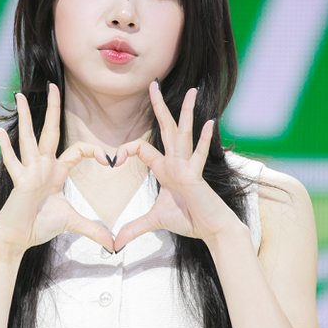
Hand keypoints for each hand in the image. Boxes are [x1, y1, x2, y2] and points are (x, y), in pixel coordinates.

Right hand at [0, 85, 114, 252]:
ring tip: (19, 95)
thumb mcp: (72, 224)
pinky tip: (0, 132)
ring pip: (28, 138)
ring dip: (24, 117)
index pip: (76, 151)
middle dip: (52, 109)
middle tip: (53, 86)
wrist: (17, 239)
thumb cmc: (38, 226)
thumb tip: (114, 245)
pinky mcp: (19, 182)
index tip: (108, 159)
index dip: (92, 151)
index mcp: (55, 172)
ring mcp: (28, 172)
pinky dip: (6, 148)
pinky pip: (12, 162)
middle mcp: (41, 166)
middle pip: (49, 131)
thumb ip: (93, 230)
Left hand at [113, 82, 241, 250]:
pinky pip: (199, 156)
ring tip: (191, 91)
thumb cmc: (189, 220)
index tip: (114, 159)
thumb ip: (134, 228)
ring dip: (185, 112)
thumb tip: (114, 244)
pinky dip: (204, 141)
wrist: (212, 229)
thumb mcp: (154, 222)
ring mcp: (188, 167)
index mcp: (165, 169)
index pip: (143, 149)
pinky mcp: (196, 177)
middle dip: (158, 106)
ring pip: (183, 134)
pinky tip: (209, 122)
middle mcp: (177, 162)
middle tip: (152, 83)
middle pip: (166, 129)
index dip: (128, 150)